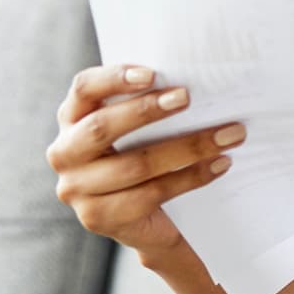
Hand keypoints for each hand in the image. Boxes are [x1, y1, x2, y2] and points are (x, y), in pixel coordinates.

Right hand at [44, 64, 245, 252]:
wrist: (147, 219)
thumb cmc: (146, 154)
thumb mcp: (139, 127)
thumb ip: (149, 102)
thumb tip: (197, 76)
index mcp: (71, 118)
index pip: (84, 89)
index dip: (114, 79)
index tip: (152, 74)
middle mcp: (65, 153)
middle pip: (101, 128)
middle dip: (147, 111)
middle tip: (187, 97)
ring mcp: (76, 189)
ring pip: (135, 165)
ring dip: (188, 147)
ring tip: (228, 134)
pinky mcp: (98, 217)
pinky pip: (151, 194)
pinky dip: (191, 176)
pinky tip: (220, 164)